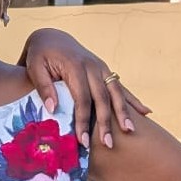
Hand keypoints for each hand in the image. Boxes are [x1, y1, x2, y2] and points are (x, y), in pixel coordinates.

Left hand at [22, 28, 150, 149]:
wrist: (51, 36)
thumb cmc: (40, 54)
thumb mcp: (35, 67)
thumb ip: (44, 87)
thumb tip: (52, 108)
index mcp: (75, 67)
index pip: (82, 99)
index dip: (83, 121)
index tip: (82, 142)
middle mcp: (93, 66)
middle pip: (103, 98)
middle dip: (106, 122)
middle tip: (108, 144)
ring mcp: (102, 68)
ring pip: (116, 92)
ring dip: (124, 112)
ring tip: (130, 131)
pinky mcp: (105, 71)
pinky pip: (121, 87)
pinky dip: (132, 100)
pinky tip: (146, 112)